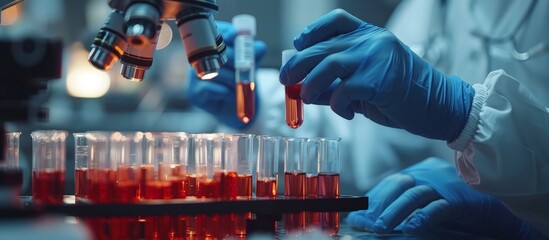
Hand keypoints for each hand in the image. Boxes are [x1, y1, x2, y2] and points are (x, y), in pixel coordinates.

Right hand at [186, 21, 266, 128]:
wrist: (236, 106)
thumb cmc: (240, 79)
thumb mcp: (251, 64)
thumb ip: (254, 53)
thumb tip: (258, 47)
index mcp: (211, 45)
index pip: (215, 32)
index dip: (225, 33)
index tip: (235, 36)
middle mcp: (198, 57)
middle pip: (214, 52)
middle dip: (233, 61)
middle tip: (243, 69)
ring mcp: (193, 74)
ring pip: (213, 71)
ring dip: (231, 80)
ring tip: (237, 85)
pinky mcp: (194, 91)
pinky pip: (209, 88)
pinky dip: (224, 92)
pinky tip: (229, 94)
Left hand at [279, 9, 473, 140]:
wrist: (436, 105)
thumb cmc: (398, 94)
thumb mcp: (364, 81)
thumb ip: (336, 81)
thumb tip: (302, 88)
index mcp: (369, 35)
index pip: (336, 21)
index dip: (312, 32)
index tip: (298, 45)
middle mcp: (371, 41)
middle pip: (323, 46)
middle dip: (297, 64)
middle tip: (285, 79)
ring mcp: (376, 58)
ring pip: (329, 65)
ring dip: (310, 84)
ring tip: (306, 98)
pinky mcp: (379, 80)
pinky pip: (344, 91)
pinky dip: (337, 105)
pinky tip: (346, 113)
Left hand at [346, 158, 544, 238]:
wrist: (498, 211)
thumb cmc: (459, 209)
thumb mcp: (426, 205)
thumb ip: (404, 209)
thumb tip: (373, 220)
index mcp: (422, 172)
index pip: (391, 182)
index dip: (374, 199)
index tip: (359, 214)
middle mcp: (431, 174)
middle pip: (399, 186)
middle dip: (380, 206)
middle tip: (366, 223)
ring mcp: (446, 185)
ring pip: (414, 196)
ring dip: (394, 213)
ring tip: (380, 228)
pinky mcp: (460, 200)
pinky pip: (438, 208)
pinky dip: (422, 218)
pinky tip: (410, 228)